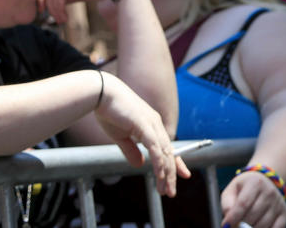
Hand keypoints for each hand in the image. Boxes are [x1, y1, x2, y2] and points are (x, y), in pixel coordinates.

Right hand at [93, 72, 189, 195]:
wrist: (101, 93)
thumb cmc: (109, 111)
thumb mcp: (121, 136)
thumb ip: (131, 150)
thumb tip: (140, 164)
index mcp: (151, 125)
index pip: (167, 147)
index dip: (176, 162)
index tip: (183, 174)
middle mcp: (155, 123)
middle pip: (168, 152)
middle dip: (171, 174)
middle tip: (171, 191)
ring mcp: (151, 123)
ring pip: (164, 152)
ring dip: (166, 173)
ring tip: (166, 189)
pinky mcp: (144, 124)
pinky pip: (155, 147)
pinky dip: (159, 162)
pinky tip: (160, 174)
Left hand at [221, 169, 285, 227]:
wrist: (266, 181)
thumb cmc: (245, 188)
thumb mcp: (232, 190)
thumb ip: (227, 205)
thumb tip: (227, 223)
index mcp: (255, 183)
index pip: (243, 204)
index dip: (233, 218)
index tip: (226, 225)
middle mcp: (269, 192)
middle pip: (252, 216)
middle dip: (241, 225)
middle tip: (236, 226)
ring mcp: (278, 203)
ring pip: (263, 225)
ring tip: (245, 226)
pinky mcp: (284, 213)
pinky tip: (257, 227)